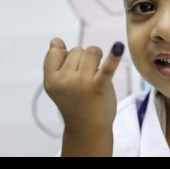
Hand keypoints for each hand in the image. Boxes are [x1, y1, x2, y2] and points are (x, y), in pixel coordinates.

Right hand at [43, 38, 123, 155]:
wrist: (88, 128)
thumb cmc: (75, 102)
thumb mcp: (59, 84)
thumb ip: (56, 62)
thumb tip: (55, 40)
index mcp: (50, 80)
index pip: (56, 52)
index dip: (66, 58)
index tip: (71, 71)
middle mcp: (64, 81)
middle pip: (77, 50)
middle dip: (83, 60)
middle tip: (85, 80)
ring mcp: (82, 83)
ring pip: (92, 51)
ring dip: (97, 59)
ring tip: (96, 74)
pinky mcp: (100, 86)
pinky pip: (107, 67)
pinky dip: (114, 57)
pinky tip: (119, 47)